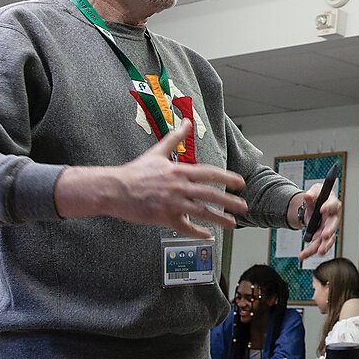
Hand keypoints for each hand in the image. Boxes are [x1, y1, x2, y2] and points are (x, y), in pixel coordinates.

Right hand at [56, 120, 248, 238]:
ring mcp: (172, 203)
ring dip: (220, 219)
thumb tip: (186, 122)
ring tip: (232, 224)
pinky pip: (185, 227)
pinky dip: (198, 233)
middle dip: (230, 201)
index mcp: (179, 170)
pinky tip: (208, 236)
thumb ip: (175, 138)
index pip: (210, 173)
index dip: (228, 178)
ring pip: (202, 212)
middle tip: (244, 207)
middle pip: (211, 194)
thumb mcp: (157, 152)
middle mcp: (179, 186)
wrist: (114, 188)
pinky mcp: (164, 218)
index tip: (241, 183)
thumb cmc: (135, 171)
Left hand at [293, 183, 340, 259]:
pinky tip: (304, 255)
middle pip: (333, 225)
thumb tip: (307, 196)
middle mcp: (332, 218)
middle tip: (324, 236)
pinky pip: (319, 245)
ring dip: (323, 246)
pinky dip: (312, 251)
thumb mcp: (315, 191)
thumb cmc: (318, 197)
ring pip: (327, 239)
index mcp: (332, 204)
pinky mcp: (322, 237)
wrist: (313, 206)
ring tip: (318, 252)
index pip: (333, 205)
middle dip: (329, 231)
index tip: (322, 209)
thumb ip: (312, 194)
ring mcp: (328, 229)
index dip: (328, 207)